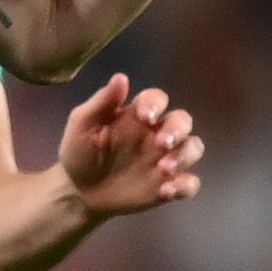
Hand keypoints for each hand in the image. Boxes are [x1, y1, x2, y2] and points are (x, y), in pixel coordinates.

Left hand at [56, 75, 202, 217]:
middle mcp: (157, 133)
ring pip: (193, 148)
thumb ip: (101, 102)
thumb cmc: (80, 152)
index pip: (157, 99)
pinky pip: (189, 183)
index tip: (145, 115)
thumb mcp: (82, 126)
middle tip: (163, 143)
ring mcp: (165, 159)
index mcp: (137, 115)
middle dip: (178, 129)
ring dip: (185, 156)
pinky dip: (185, 185)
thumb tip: (121, 78)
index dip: (155, 104)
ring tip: (164, 169)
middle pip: (183, 120)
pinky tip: (167, 191)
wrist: (78, 192)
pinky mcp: (168, 185)